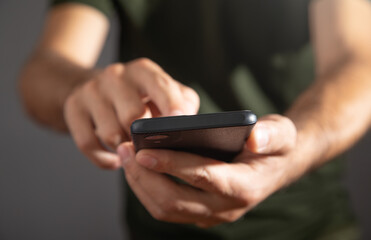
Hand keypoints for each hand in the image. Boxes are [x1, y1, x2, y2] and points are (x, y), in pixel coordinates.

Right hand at [63, 58, 198, 168]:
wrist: (96, 89)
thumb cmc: (141, 97)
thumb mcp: (165, 93)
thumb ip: (182, 103)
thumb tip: (188, 125)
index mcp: (143, 71)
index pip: (160, 87)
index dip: (172, 106)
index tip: (179, 124)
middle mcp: (116, 76)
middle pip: (132, 115)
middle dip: (144, 138)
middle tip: (152, 150)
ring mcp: (91, 90)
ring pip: (110, 134)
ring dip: (125, 150)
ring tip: (134, 154)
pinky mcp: (73, 107)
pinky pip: (87, 144)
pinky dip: (104, 159)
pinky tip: (116, 161)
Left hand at [118, 114, 304, 227]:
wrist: (276, 167)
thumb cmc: (275, 147)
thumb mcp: (281, 134)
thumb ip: (271, 136)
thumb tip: (254, 138)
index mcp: (244, 187)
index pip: (202, 177)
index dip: (171, 165)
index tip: (143, 151)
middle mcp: (225, 208)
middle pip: (174, 201)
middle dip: (145, 177)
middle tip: (125, 150)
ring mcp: (211, 214)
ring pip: (165, 209)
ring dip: (141, 184)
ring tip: (125, 156)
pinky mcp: (200, 212)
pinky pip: (167, 208)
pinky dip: (147, 189)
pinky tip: (138, 167)